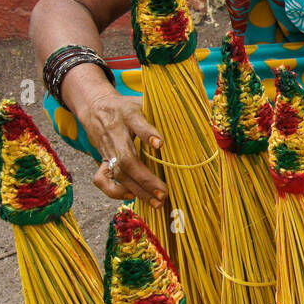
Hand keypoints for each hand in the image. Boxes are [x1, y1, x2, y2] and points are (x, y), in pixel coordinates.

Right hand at [77, 85, 167, 206]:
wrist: (95, 107)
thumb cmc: (128, 107)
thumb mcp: (146, 101)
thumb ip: (172, 107)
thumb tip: (209, 105)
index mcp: (129, 115)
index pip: (137, 123)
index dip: (148, 134)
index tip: (161, 143)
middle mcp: (116, 134)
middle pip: (127, 159)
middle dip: (145, 178)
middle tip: (164, 192)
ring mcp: (107, 149)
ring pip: (118, 173)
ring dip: (137, 190)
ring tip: (157, 202)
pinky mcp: (102, 159)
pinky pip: (101, 179)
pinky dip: (114, 191)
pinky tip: (131, 196)